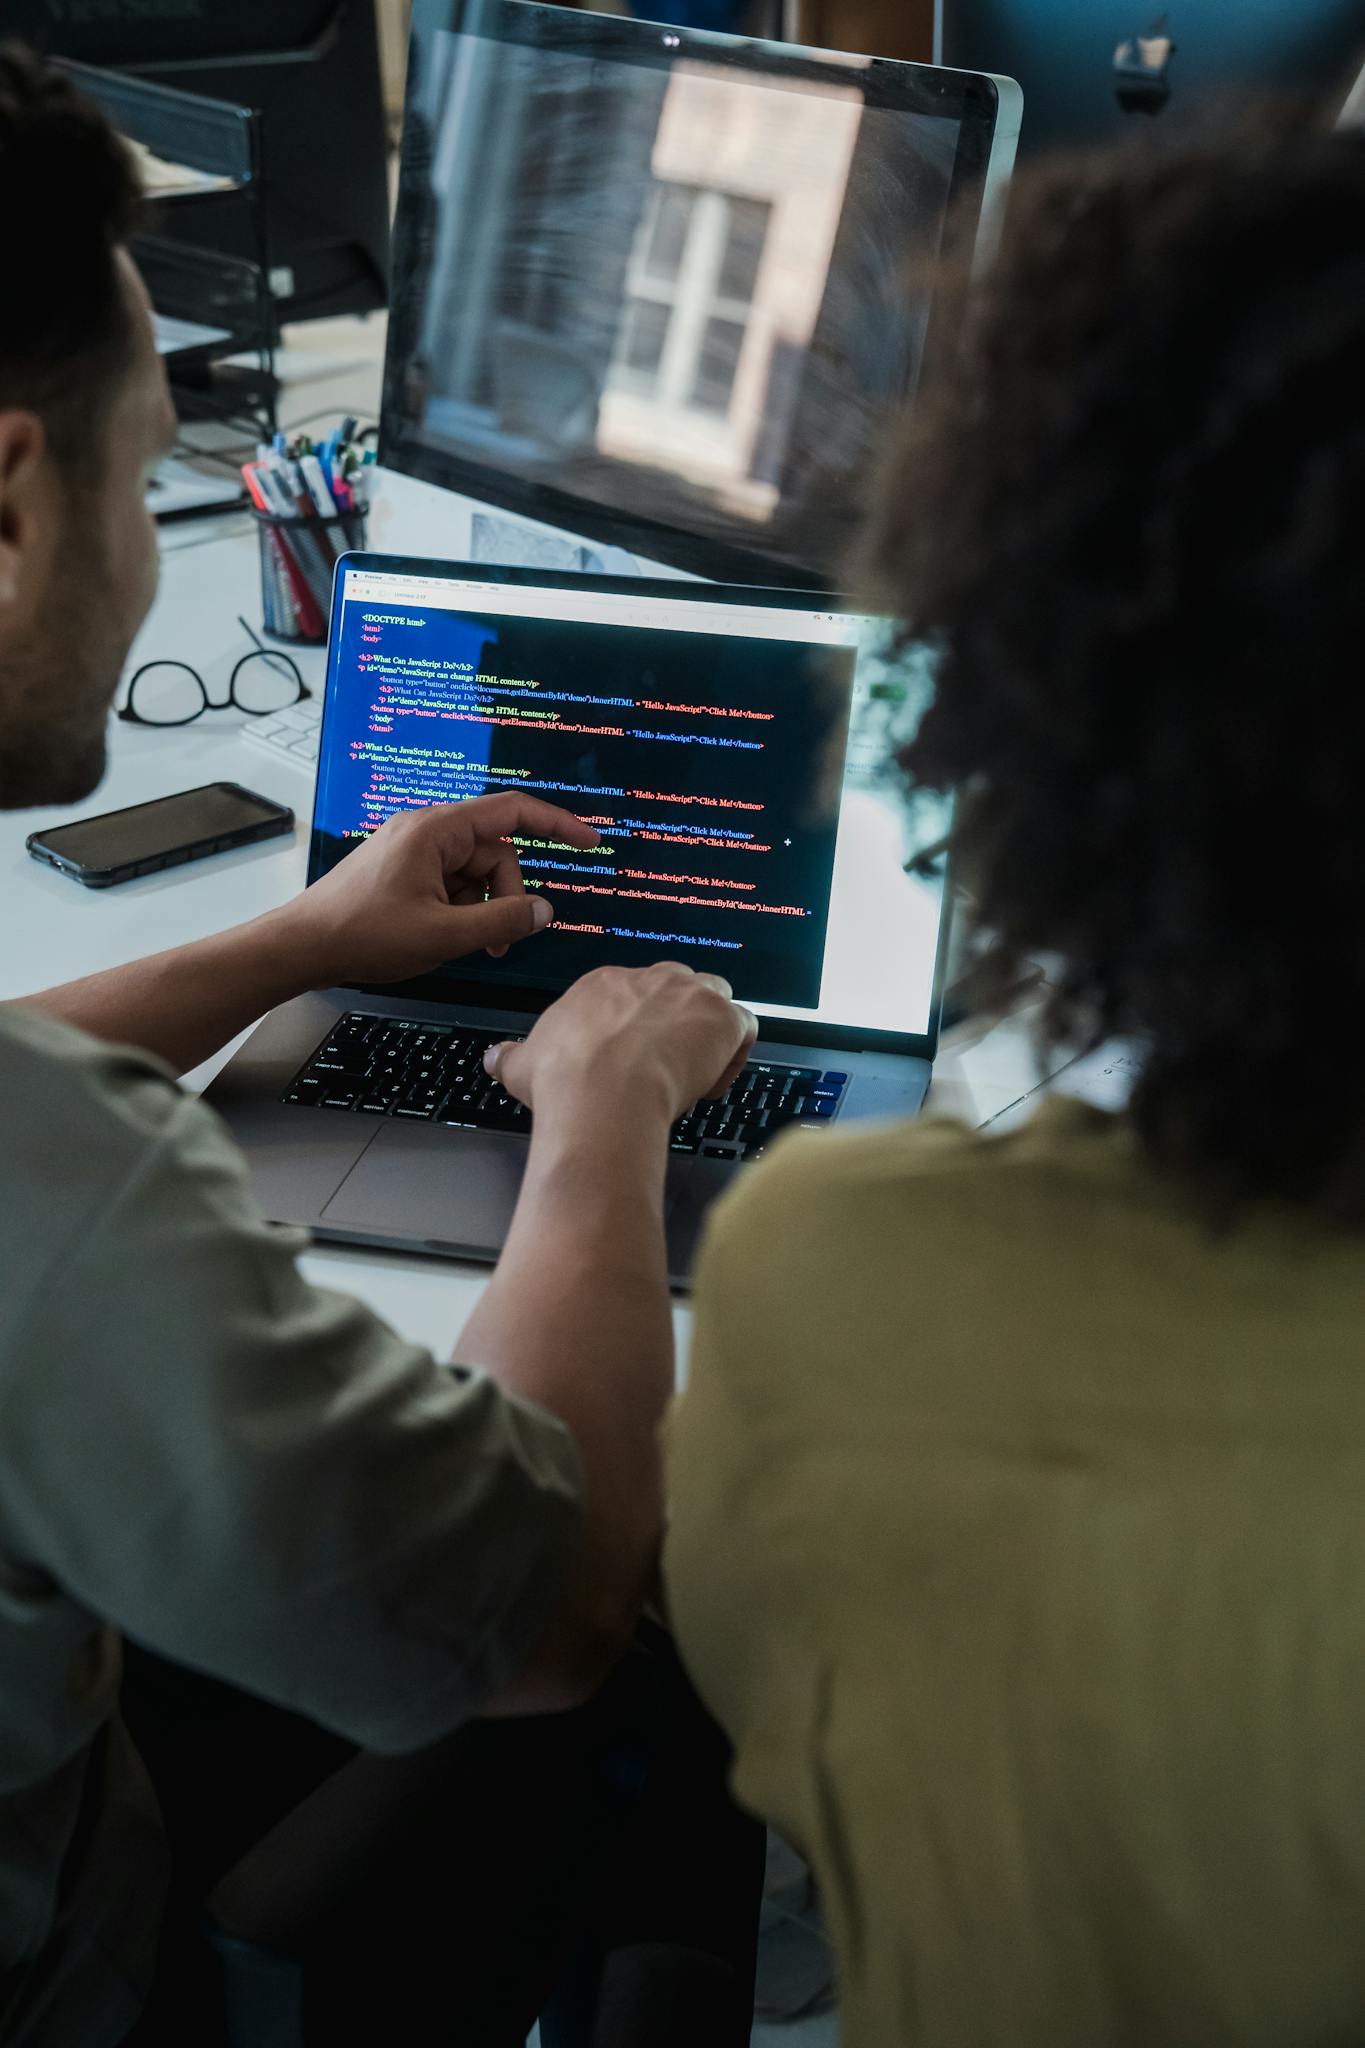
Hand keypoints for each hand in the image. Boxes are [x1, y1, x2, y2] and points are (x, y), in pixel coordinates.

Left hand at [278, 796, 599, 987]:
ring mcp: (412, 850)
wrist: (302, 947)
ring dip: (482, 908)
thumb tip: (545, 911)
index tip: (590, 842)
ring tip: (468, 945)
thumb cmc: (365, 935)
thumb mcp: (443, 934)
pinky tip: (445, 937)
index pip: (512, 811)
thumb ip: (501, 920)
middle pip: (495, 852)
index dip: (557, 823)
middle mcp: (426, 830)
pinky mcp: (402, 870)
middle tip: (498, 941)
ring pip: (474, 872)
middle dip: (506, 895)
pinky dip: (459, 909)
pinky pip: (449, 882)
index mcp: (437, 830)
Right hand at [485, 963, 757, 1127]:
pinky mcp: (721, 1017)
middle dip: (676, 1020)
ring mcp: (689, 994)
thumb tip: (492, 1056)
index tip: (633, 1060)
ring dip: (710, 1030)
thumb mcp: (523, 1064)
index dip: (637, 1028)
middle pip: (676, 986)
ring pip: (715, 998)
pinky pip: (743, 1026)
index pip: (632, 993)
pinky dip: (735, 1052)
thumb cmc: (563, 1080)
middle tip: (665, 1064)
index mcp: (604, 984)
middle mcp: (649, 978)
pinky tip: (713, 1084)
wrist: (602, 1094)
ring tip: (695, 1072)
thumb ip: (509, 1056)